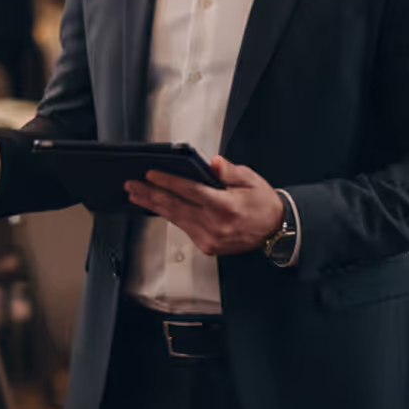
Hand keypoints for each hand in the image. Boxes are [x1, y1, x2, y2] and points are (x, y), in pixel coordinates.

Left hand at [125, 158, 285, 256]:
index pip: (190, 191)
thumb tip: (212, 162)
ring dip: (154, 206)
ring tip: (136, 195)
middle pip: (175, 207)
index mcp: (225, 206)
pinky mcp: (207, 246)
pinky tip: (157, 207)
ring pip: (176, 219)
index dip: (168, 182)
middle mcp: (214, 224)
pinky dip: (170, 216)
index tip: (151, 174)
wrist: (276, 230)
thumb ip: (229, 171)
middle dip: (151, 194)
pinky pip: (183, 228)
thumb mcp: (251, 180)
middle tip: (132, 185)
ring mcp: (209, 238)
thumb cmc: (263, 202)